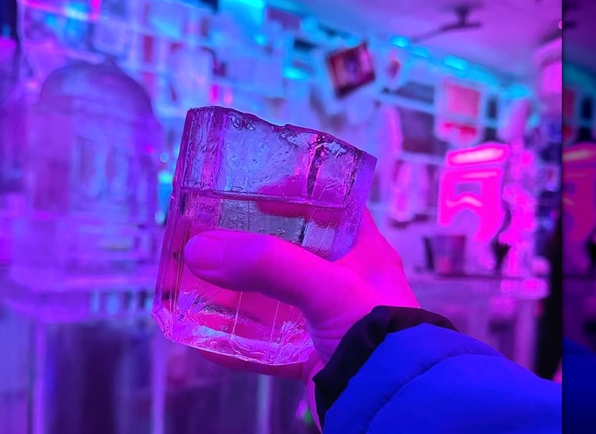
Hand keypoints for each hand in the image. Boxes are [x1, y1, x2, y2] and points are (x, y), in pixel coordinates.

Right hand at [183, 209, 417, 424]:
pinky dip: (238, 343)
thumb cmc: (378, 335)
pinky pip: (268, 346)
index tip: (254, 190)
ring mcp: (327, 321)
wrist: (394, 406)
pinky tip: (207, 340)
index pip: (330, 205)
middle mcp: (345, 282)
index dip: (295, 193)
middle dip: (253, 245)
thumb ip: (267, 264)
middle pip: (292, 251)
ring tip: (201, 281)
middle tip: (214, 234)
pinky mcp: (313, 356)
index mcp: (362, 251)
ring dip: (239, 293)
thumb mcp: (327, 287)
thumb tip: (200, 249)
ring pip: (275, 299)